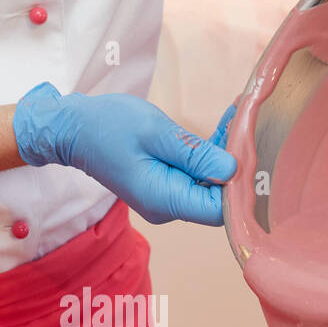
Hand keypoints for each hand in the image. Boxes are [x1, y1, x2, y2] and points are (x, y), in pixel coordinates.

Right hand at [14, 82, 236, 225]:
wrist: (73, 130)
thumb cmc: (108, 126)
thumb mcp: (155, 132)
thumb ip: (194, 153)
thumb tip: (232, 170)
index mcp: (164, 200)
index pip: (219, 210)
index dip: (241, 186)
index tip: (253, 151)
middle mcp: (168, 207)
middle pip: (217, 197)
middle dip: (237, 163)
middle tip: (251, 124)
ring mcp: (167, 198)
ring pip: (209, 183)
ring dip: (226, 153)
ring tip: (241, 116)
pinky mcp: (166, 185)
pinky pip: (197, 174)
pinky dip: (211, 153)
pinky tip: (226, 125)